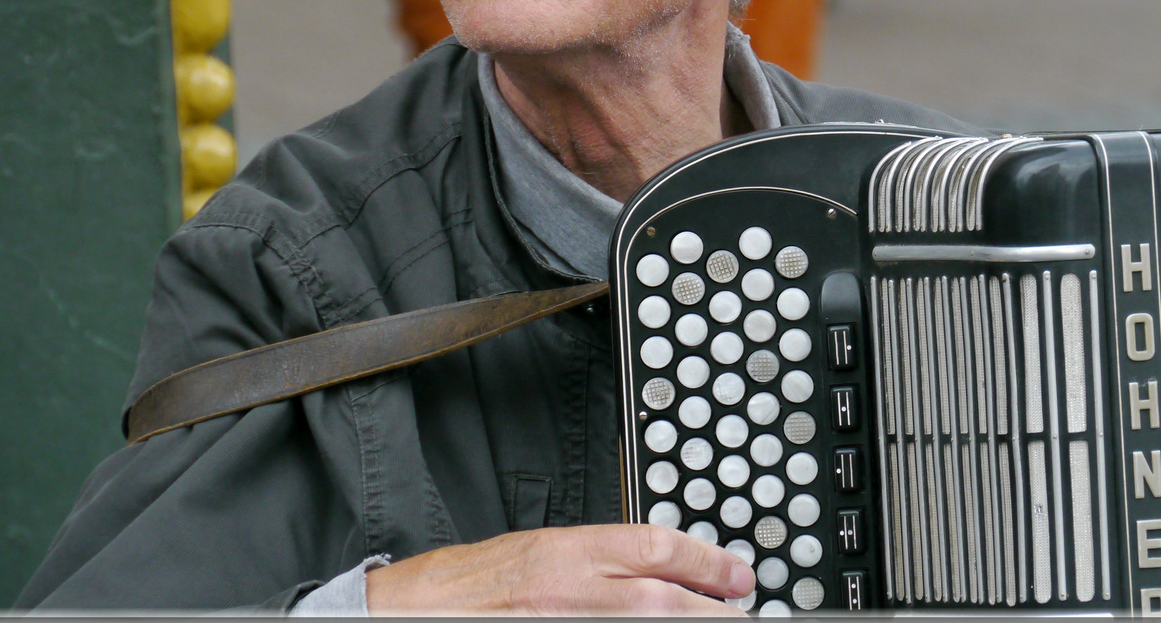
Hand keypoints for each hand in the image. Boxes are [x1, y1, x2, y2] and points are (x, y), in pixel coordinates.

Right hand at [363, 524, 753, 613]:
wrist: (417, 612)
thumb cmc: (474, 583)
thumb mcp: (543, 549)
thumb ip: (602, 558)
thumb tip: (666, 569)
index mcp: (569, 551)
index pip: (656, 548)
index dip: (708, 562)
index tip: (739, 575)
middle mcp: (570, 592)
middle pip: (663, 600)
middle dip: (712, 610)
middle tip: (742, 610)